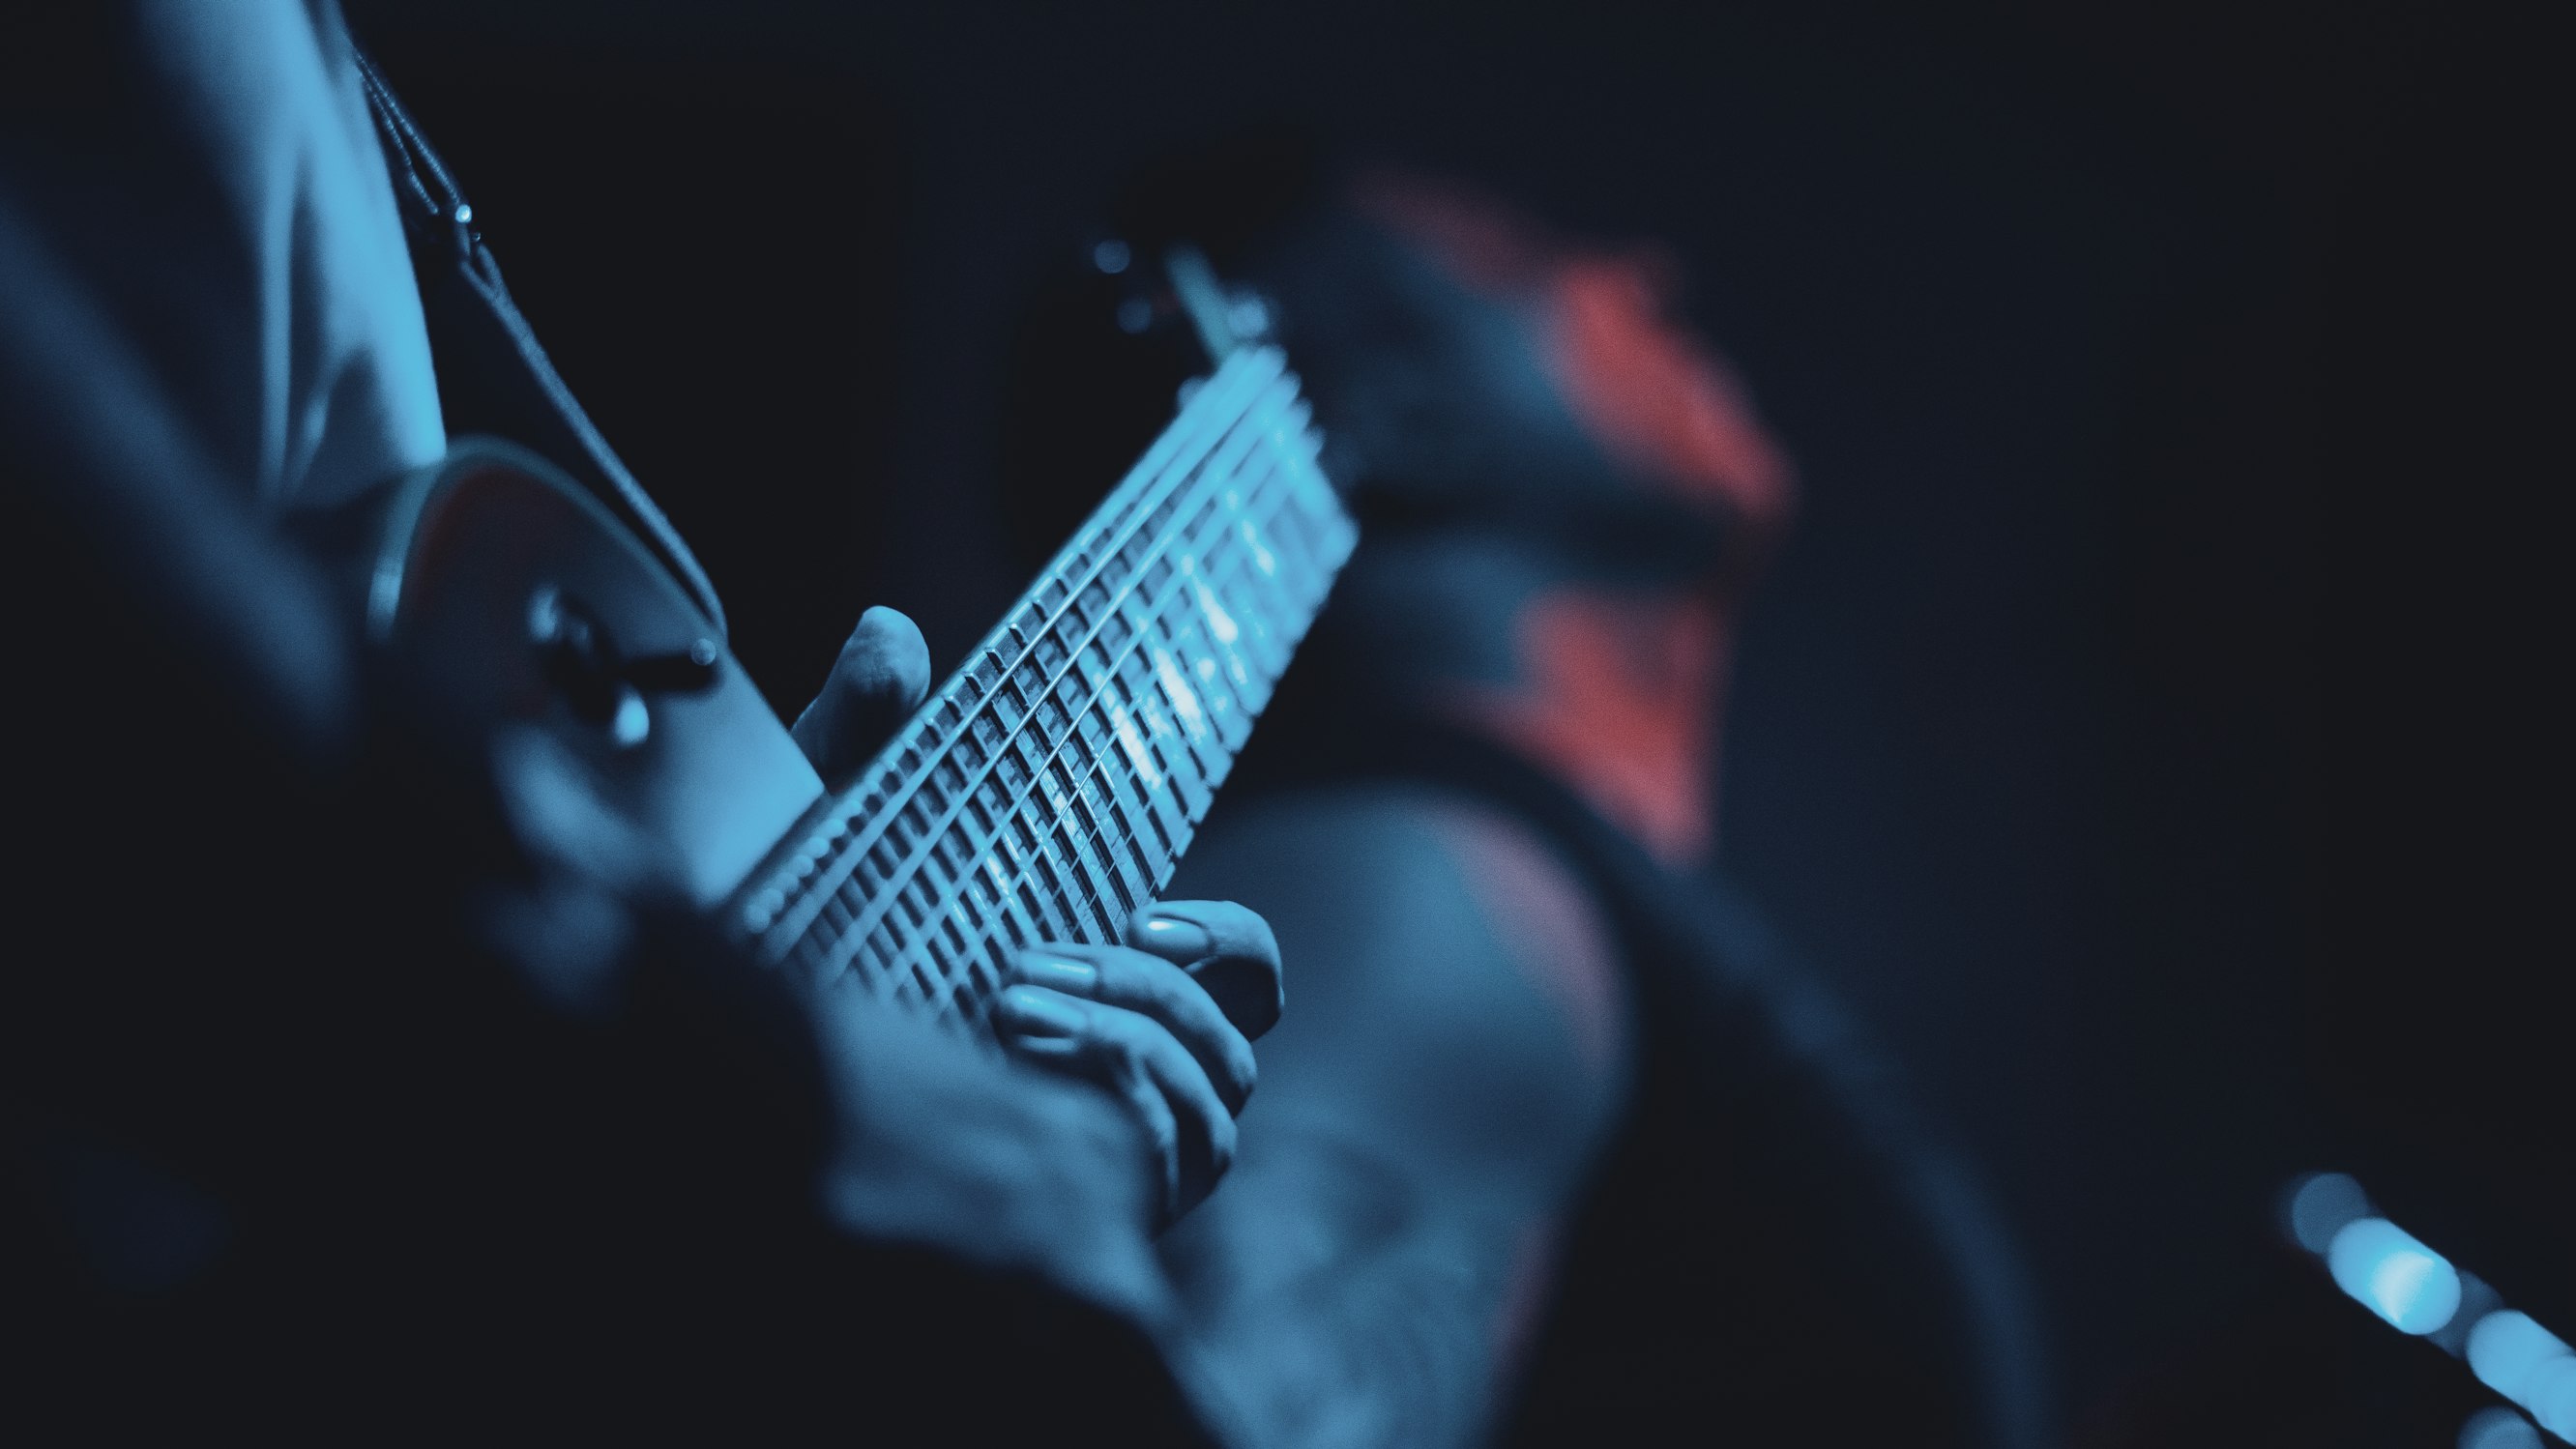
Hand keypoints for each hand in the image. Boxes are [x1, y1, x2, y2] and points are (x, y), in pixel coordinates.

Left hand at [791, 606, 1283, 1227]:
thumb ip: (867, 733)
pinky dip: (1119, 1095)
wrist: (744, 1086)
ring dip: (1130, 1033)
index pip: (1244, 975)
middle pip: (1241, 1039)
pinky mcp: (1097, 1205)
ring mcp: (1120, 1153)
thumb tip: (889, 630)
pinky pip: (1175, 1154)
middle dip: (1160, 987)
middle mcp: (1128, 1079)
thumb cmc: (799, 960)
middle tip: (1040, 957)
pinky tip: (1012, 1063)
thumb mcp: (834, 843)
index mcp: (1101, 994)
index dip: (1228, 947)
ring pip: (1219, 1096)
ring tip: (1008, 1002)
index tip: (1147, 915)